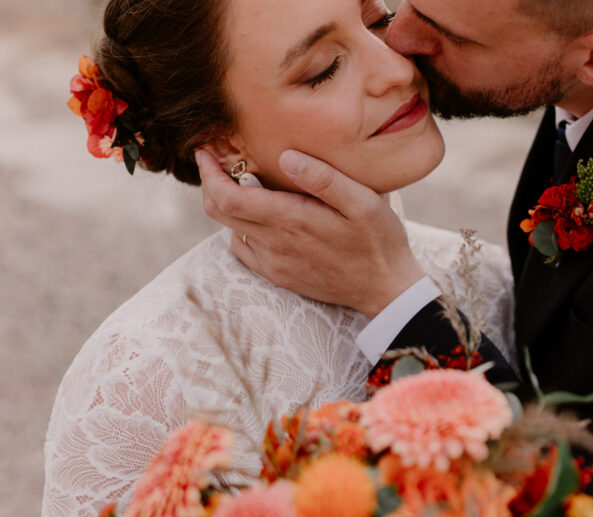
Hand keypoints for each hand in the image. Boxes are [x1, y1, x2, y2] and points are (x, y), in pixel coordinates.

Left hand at [196, 149, 425, 318]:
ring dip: (226, 204)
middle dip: (210, 182)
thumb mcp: (364, 203)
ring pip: (229, 229)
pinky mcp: (279, 275)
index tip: (206, 150)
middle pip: (219, 212)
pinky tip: (258, 215)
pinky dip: (240, 227)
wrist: (386, 289)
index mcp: (290, 220)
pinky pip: (243, 250)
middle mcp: (274, 244)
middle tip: (216, 159)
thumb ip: (324, 178)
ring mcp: (273, 263)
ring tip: (238, 181)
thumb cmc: (378, 242)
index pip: (227, 196)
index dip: (209, 171)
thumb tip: (286, 156)